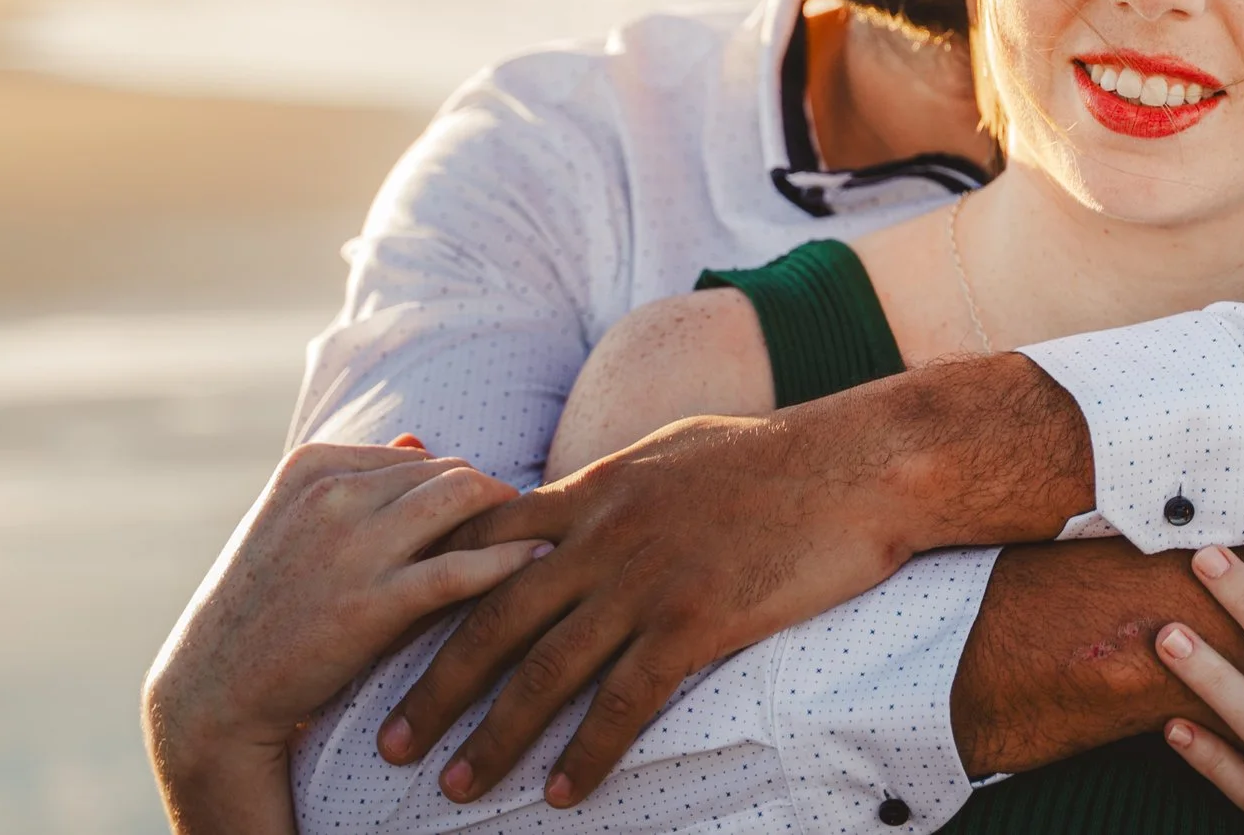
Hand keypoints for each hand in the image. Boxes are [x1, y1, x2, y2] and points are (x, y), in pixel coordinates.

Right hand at [142, 440, 541, 832]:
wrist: (214, 690)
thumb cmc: (263, 608)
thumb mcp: (292, 524)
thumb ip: (356, 478)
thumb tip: (420, 439)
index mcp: (313, 465)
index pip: (422, 456)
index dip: (460, 484)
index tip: (487, 512)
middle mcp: (332, 494)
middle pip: (449, 472)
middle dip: (491, 498)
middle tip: (526, 526)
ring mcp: (351, 546)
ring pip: (463, 500)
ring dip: (507, 517)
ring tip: (539, 537)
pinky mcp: (372, 603)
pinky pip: (463, 567)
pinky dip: (510, 560)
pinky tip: (538, 561)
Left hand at [375, 358, 1092, 807]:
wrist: (857, 463)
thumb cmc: (774, 456)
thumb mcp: (670, 451)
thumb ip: (612, 488)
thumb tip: (570, 506)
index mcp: (595, 486)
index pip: (486, 542)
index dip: (431, 594)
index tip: (387, 638)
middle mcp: (606, 533)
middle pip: (494, 619)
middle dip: (434, 686)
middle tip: (389, 744)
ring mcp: (649, 578)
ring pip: (547, 670)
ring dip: (494, 736)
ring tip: (454, 786)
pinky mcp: (699, 620)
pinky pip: (626, 699)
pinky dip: (589, 752)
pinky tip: (562, 792)